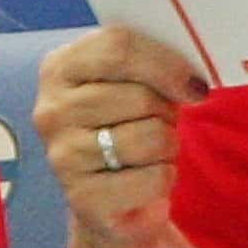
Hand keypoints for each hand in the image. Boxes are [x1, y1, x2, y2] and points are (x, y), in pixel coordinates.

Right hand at [34, 27, 205, 247]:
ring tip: (151, 154)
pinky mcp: (84, 199)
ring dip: (168, 146)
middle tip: (160, 124)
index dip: (166, 63)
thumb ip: (149, 66)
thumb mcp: (128, 84)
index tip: (196, 84)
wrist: (106, 201)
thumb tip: (192, 83)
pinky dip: (164, 179)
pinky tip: (145, 181)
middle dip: (168, 112)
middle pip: (140, 96)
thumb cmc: (124, 129)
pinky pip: (155, 178)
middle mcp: (51, 111)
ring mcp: (63, 156)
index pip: (118, 46)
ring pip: (151, 137)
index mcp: (59, 68)